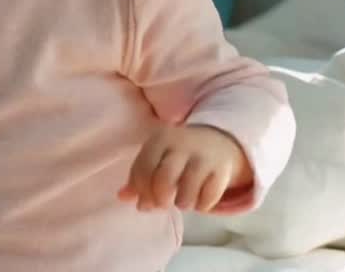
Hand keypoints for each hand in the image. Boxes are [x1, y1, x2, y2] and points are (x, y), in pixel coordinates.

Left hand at [119, 125, 252, 212]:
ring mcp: (203, 156)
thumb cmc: (175, 154)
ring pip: (189, 186)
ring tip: (181, 203)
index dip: (141, 190)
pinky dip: (202, 205)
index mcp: (159, 140)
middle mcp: (181, 145)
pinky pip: (210, 194)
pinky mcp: (222, 169)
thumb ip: (138, 177)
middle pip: (165, 176)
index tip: (143, 203)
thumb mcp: (155, 158)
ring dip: (182, 202)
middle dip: (160, 198)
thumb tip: (123, 197)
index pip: (144, 167)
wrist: (215, 141)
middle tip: (162, 205)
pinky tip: (198, 203)